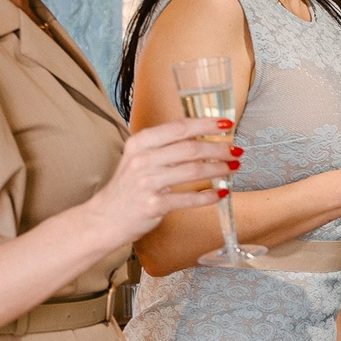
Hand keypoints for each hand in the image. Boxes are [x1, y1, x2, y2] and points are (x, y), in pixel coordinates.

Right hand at [84, 118, 233, 245]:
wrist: (105, 217)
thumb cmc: (128, 186)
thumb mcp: (139, 158)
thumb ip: (164, 147)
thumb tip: (202, 137)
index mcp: (140, 143)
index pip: (178, 128)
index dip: (205, 124)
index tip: (226, 124)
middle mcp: (142, 160)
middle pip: (189, 149)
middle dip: (218, 149)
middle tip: (236, 150)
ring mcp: (146, 183)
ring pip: (192, 171)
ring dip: (218, 169)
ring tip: (233, 167)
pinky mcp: (153, 205)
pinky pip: (188, 198)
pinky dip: (208, 196)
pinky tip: (221, 193)